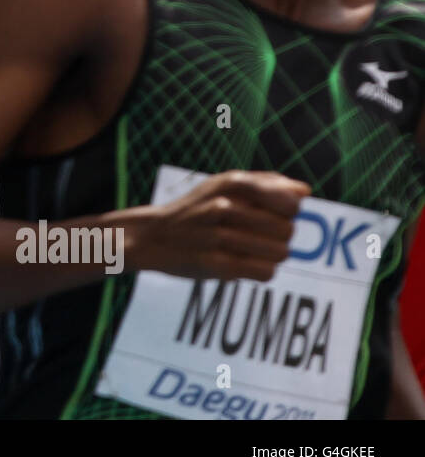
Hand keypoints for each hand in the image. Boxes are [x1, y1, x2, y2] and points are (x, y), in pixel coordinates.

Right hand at [127, 170, 308, 281]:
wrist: (152, 235)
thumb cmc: (196, 209)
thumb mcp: (222, 185)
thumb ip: (265, 183)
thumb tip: (305, 192)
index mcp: (230, 184)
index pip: (290, 204)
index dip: (286, 213)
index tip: (271, 215)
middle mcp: (223, 207)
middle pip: (287, 230)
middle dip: (279, 236)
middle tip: (257, 237)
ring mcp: (218, 236)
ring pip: (280, 253)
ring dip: (271, 256)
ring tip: (251, 251)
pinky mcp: (215, 265)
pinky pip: (265, 272)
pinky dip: (261, 271)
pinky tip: (244, 264)